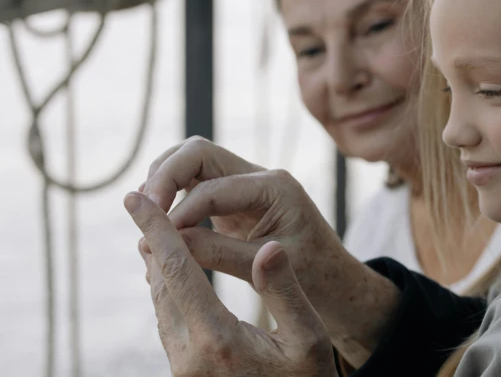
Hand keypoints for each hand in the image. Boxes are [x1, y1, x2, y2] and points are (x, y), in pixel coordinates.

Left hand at [126, 191, 337, 376]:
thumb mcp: (308, 341)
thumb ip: (285, 292)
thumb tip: (268, 246)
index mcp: (217, 339)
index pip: (177, 270)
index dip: (156, 229)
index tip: (134, 198)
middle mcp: (188, 355)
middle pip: (160, 283)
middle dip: (151, 240)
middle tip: (142, 201)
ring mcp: (181, 368)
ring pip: (160, 304)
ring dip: (157, 265)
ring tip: (155, 233)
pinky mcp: (183, 375)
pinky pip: (167, 323)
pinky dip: (166, 290)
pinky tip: (172, 277)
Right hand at [139, 137, 345, 293]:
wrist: (337, 282)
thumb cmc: (314, 277)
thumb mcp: (267, 268)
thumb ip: (219, 253)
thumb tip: (169, 242)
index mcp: (275, 187)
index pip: (212, 187)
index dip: (179, 211)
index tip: (156, 240)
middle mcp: (259, 176)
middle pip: (197, 153)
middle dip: (164, 176)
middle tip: (142, 210)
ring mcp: (246, 184)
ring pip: (192, 162)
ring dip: (163, 181)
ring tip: (144, 214)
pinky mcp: (236, 199)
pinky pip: (196, 184)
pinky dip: (173, 195)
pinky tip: (157, 221)